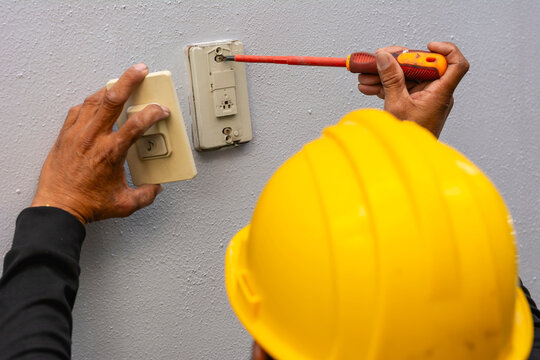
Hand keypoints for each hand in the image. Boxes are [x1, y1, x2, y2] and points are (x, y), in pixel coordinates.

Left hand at [31, 64, 168, 223]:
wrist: (58, 207)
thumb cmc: (87, 204)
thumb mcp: (125, 204)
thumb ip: (146, 194)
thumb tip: (155, 188)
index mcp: (111, 152)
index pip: (136, 124)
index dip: (153, 114)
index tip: (161, 111)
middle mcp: (93, 138)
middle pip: (112, 99)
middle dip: (129, 81)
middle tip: (140, 71)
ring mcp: (76, 134)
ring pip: (93, 101)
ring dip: (109, 89)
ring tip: (119, 83)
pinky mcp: (64, 136)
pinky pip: (77, 111)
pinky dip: (89, 104)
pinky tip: (96, 105)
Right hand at [357, 42, 468, 137]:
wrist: (405, 158)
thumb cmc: (409, 139)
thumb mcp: (397, 105)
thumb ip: (391, 79)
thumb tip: (386, 57)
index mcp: (440, 92)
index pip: (455, 63)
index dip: (444, 50)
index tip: (426, 46)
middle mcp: (436, 92)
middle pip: (421, 66)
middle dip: (396, 62)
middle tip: (378, 60)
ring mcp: (424, 97)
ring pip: (406, 76)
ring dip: (385, 75)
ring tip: (366, 77)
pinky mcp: (414, 102)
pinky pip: (401, 87)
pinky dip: (385, 85)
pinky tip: (369, 87)